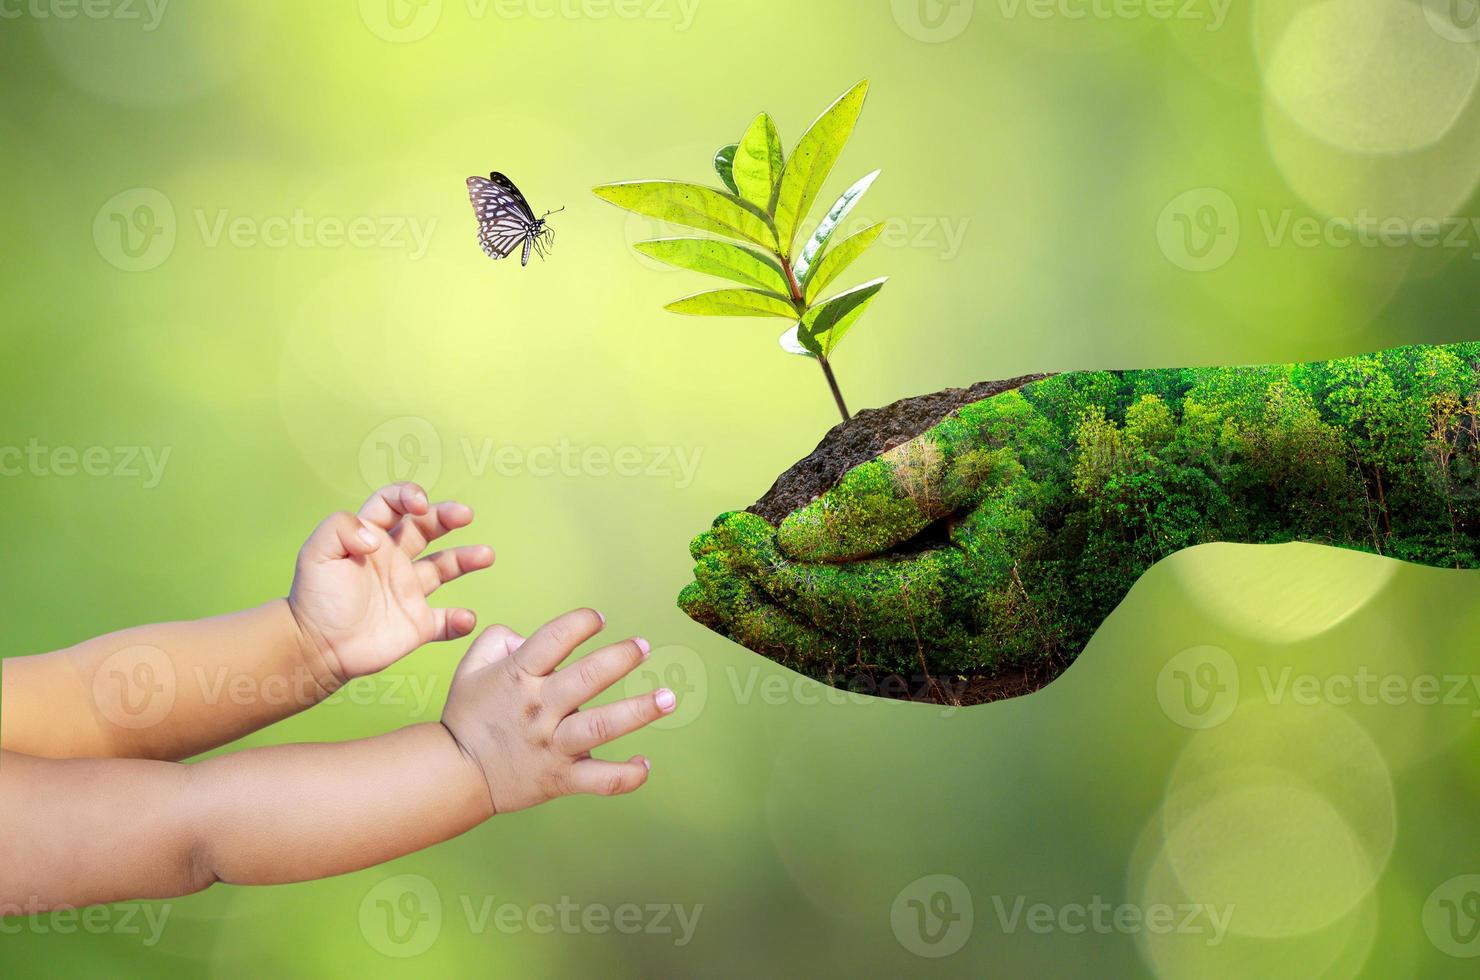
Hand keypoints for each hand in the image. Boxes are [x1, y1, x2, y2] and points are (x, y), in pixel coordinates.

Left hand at [288, 482, 494, 686]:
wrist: (315, 648)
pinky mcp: (418, 623)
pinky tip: (465, 618)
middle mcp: (394, 559)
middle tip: (464, 515)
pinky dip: (459, 621)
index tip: (420, 504)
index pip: (393, 503)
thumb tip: (375, 538)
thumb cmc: (314, 599)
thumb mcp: (315, 554)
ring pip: (445, 567)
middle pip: (427, 527)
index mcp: (370, 537)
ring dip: (466, 558)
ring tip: (486, 555)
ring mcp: (408, 591)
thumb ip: (340, 530)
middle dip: (447, 516)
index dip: (408, 495)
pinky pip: (446, 621)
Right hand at [441, 609, 674, 814]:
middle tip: (643, 647)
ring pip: (602, 726)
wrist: (454, 774)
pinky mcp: (561, 778)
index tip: (598, 619)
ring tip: (668, 697)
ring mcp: (552, 745)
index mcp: (518, 677)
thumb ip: (498, 638)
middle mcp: (539, 709)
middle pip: (587, 678)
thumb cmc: (468, 716)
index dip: (581, 623)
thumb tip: (528, 635)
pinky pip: (600, 780)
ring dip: (639, 711)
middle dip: (621, 658)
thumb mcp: (471, 667)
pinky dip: (626, 775)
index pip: (555, 638)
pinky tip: (645, 764)